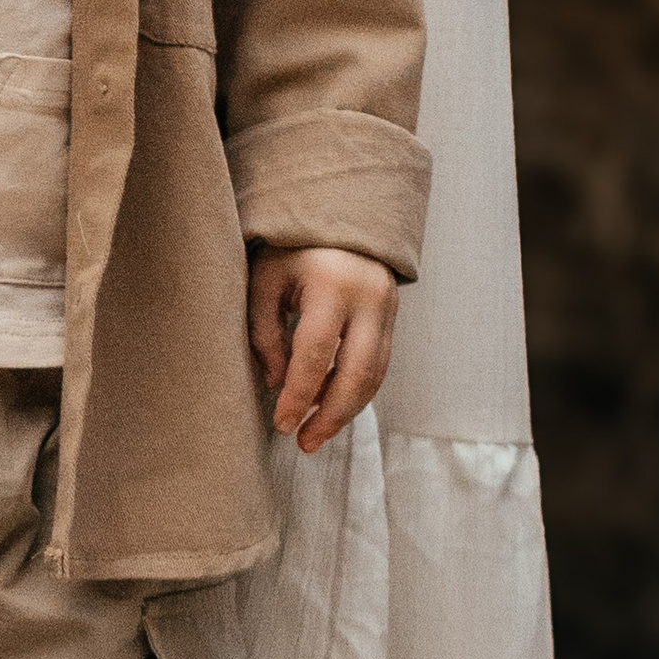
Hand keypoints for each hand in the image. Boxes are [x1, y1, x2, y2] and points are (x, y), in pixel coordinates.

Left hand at [249, 246, 397, 452]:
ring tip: (316, 434)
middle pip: (356, 372)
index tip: (281, 424)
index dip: (298, 395)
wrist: (338, 215)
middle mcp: (367, 298)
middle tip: (304, 443)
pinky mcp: (393, 317)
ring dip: (346, 410)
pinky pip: (380, 364)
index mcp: (331, 284)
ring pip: (374, 374)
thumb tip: (277, 384)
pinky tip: (331, 406)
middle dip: (331, 415)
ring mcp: (387, 308)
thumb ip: (265, 332)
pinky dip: (356, 391)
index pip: (315, 353)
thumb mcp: (265, 280)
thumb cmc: (290, 249)